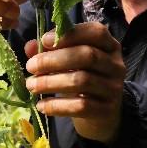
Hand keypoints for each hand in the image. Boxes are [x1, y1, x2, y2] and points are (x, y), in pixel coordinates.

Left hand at [24, 22, 125, 142]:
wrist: (101, 115)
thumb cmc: (82, 79)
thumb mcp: (69, 62)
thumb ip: (51, 51)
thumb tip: (30, 46)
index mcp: (109, 46)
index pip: (96, 32)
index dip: (70, 35)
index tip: (44, 41)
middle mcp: (116, 65)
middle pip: (87, 56)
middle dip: (54, 60)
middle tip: (31, 66)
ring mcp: (114, 88)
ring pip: (82, 81)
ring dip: (51, 83)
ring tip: (31, 86)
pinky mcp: (107, 110)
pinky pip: (81, 106)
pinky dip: (57, 106)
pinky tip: (41, 105)